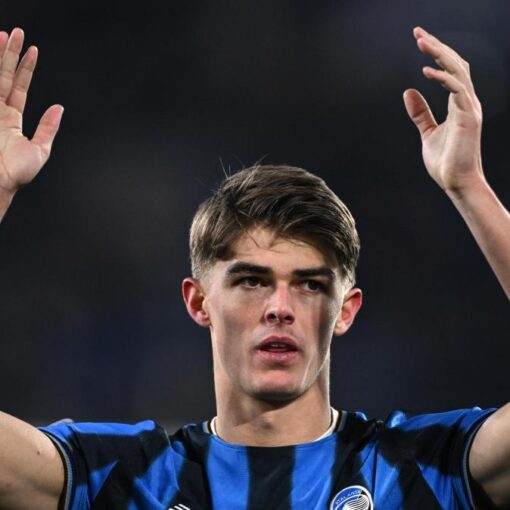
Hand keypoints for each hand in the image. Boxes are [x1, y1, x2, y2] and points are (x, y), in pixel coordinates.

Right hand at [0, 28, 62, 195]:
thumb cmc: (15, 174)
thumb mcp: (39, 151)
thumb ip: (47, 129)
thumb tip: (59, 109)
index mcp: (10, 120)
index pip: (18, 87)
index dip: (25, 69)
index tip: (33, 50)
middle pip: (2, 75)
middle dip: (9, 54)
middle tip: (17, 33)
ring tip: (5, 35)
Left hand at [403, 27, 483, 195]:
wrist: (456, 182)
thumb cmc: (446, 161)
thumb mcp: (428, 132)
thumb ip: (420, 113)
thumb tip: (408, 92)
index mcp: (459, 103)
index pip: (450, 69)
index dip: (436, 53)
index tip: (420, 39)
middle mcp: (467, 101)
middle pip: (455, 64)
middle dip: (437, 46)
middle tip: (418, 33)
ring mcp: (469, 108)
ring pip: (458, 71)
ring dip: (440, 54)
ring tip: (421, 42)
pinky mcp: (467, 117)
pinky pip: (456, 91)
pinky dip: (443, 78)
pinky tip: (425, 72)